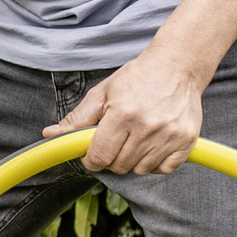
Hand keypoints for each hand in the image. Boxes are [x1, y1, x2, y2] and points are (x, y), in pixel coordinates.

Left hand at [53, 43, 209, 174]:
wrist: (177, 66)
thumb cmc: (138, 77)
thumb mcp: (103, 92)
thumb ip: (78, 118)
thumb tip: (50, 135)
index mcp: (122, 115)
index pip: (99, 157)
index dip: (91, 159)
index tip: (92, 153)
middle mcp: (147, 128)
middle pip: (118, 166)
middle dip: (111, 158)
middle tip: (115, 140)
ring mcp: (169, 136)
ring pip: (140, 170)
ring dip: (132, 160)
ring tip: (134, 139)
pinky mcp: (186, 141)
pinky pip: (163, 169)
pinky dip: (154, 163)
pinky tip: (151, 145)